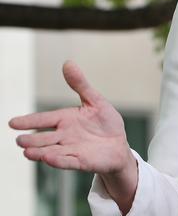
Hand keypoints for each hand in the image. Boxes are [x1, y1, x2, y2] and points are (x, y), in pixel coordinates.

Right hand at [9, 60, 133, 174]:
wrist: (119, 144)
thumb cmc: (106, 122)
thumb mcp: (95, 100)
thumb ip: (80, 84)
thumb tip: (68, 63)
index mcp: (66, 119)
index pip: (44, 120)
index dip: (29, 121)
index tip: (12, 122)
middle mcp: (64, 136)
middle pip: (44, 138)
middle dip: (31, 140)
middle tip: (19, 140)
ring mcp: (71, 149)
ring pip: (51, 151)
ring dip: (40, 152)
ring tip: (27, 152)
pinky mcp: (81, 161)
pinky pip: (68, 161)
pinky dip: (58, 160)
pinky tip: (48, 158)